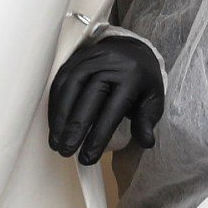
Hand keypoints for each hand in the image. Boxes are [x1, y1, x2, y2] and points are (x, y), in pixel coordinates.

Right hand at [47, 35, 164, 164]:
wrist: (133, 50)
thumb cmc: (142, 81)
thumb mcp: (153, 100)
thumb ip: (147, 121)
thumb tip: (146, 142)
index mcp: (132, 76)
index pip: (112, 110)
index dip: (98, 135)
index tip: (88, 156)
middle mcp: (110, 63)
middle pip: (88, 97)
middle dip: (74, 128)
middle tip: (66, 151)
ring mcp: (91, 57)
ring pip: (70, 87)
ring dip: (60, 116)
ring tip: (56, 140)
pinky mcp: (77, 57)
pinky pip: (62, 79)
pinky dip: (55, 102)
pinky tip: (54, 122)